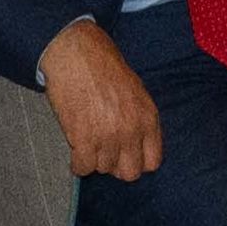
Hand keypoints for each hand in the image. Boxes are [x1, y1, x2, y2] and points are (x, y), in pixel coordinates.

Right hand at [38, 19, 162, 181]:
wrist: (75, 52)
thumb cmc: (103, 65)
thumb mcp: (135, 90)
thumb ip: (139, 119)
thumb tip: (136, 144)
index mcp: (148, 118)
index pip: (152, 162)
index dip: (137, 161)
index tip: (124, 155)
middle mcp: (131, 131)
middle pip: (129, 173)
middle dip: (115, 165)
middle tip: (104, 151)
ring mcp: (107, 137)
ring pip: (103, 169)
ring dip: (94, 158)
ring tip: (87, 138)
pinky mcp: (83, 139)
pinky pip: (82, 167)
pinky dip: (77, 163)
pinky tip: (75, 148)